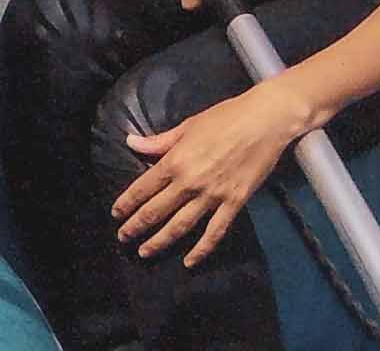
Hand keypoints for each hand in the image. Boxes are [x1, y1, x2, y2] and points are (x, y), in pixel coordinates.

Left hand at [116, 81, 311, 267]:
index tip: (116, 214)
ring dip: (161, 241)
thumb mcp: (186, 126)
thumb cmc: (223, 118)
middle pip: (157, 210)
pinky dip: (202, 249)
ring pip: (182, 225)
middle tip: (123, 237)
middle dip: (137, 226)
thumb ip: (158, 141)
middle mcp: (190, 183)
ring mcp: (213, 196)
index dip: (127, 202)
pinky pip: (215, 231)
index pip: (143, 187)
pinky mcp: (235, 204)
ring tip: (145, 252)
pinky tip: (190, 261)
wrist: (263, 123)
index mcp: (175, 161)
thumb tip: (131, 143)